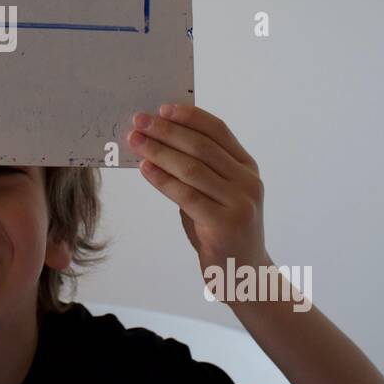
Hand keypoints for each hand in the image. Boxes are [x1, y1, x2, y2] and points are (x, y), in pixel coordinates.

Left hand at [127, 103, 269, 273]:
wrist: (245, 276)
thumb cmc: (221, 230)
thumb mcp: (217, 194)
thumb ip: (199, 169)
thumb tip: (158, 140)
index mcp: (247, 167)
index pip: (218, 131)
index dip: (190, 116)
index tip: (162, 108)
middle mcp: (248, 181)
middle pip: (202, 146)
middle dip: (166, 131)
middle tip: (138, 121)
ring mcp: (240, 203)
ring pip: (192, 168)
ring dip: (159, 151)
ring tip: (135, 141)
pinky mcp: (225, 224)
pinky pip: (186, 195)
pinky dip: (162, 179)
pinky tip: (145, 169)